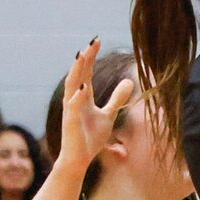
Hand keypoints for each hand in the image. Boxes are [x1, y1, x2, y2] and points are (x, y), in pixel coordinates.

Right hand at [55, 39, 136, 170]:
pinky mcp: (69, 121)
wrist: (80, 158)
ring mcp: (70, 108)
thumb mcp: (109, 114)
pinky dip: (77, 95)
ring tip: (82, 55)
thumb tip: (129, 81)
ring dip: (77, 70)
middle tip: (93, 41)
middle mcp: (74, 98)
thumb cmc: (91, 136)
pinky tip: (83, 86)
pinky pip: (72, 106)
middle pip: (79, 73)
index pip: (87, 71)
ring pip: (72, 85)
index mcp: (83, 95)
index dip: (92, 56)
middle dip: (85, 57)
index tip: (97, 41)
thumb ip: (117, 99)